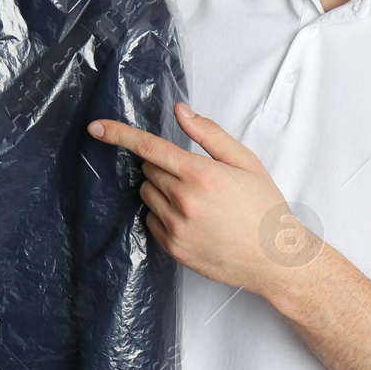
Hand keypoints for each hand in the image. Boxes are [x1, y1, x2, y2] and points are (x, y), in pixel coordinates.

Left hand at [87, 102, 321, 298]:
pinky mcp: (172, 248)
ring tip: (196, 199)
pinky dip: (163, 214)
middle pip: (149, 170)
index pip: (149, 147)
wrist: (275, 259)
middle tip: (195, 176)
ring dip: (161, 189)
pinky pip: (151, 220)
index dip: (119, 134)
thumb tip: (180, 111)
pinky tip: (192, 219)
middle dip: (164, 166)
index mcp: (201, 174)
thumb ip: (209, 134)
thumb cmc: (264, 208)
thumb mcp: (245, 162)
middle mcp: (183, 201)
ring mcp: (176, 227)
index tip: (96, 127)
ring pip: (147, 194)